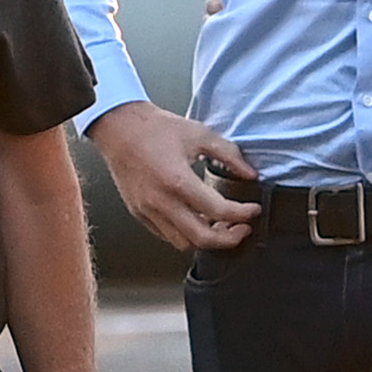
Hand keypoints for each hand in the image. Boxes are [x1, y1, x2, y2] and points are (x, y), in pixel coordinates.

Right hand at [88, 101, 258, 252]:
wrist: (119, 128)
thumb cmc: (154, 128)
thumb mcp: (199, 134)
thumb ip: (229, 155)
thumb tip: (249, 173)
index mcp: (177, 181)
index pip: (219, 211)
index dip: (242, 214)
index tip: (253, 210)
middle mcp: (161, 201)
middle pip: (202, 238)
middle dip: (229, 239)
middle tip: (241, 229)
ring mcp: (148, 210)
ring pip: (183, 243)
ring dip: (205, 239)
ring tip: (218, 225)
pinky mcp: (139, 213)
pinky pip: (166, 235)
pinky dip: (185, 234)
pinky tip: (196, 220)